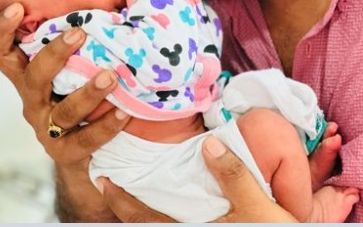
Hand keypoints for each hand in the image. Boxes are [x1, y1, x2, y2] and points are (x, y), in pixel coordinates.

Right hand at [0, 2, 131, 171]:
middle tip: (80, 33)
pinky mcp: (66, 152)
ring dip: (88, 92)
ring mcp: (47, 128)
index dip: (3, 31)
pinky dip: (107, 126)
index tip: (16, 7)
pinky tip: (125, 113)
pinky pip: (87, 138)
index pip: (2, 54)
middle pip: (34, 77)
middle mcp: (32, 101)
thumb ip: (84, 36)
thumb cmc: (80, 97)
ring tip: (111, 76)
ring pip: (65, 111)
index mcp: (28, 77)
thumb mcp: (73, 68)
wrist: (83, 160)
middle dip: (55, 53)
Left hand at [97, 135, 296, 222]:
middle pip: (145, 225)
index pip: (144, 218)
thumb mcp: (259, 208)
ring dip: (144, 213)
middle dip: (125, 206)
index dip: (120, 200)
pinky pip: (177, 225)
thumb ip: (233, 175)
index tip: (103, 179)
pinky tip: (169, 204)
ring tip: (132, 192)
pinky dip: (163, 216)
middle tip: (107, 184)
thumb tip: (209, 143)